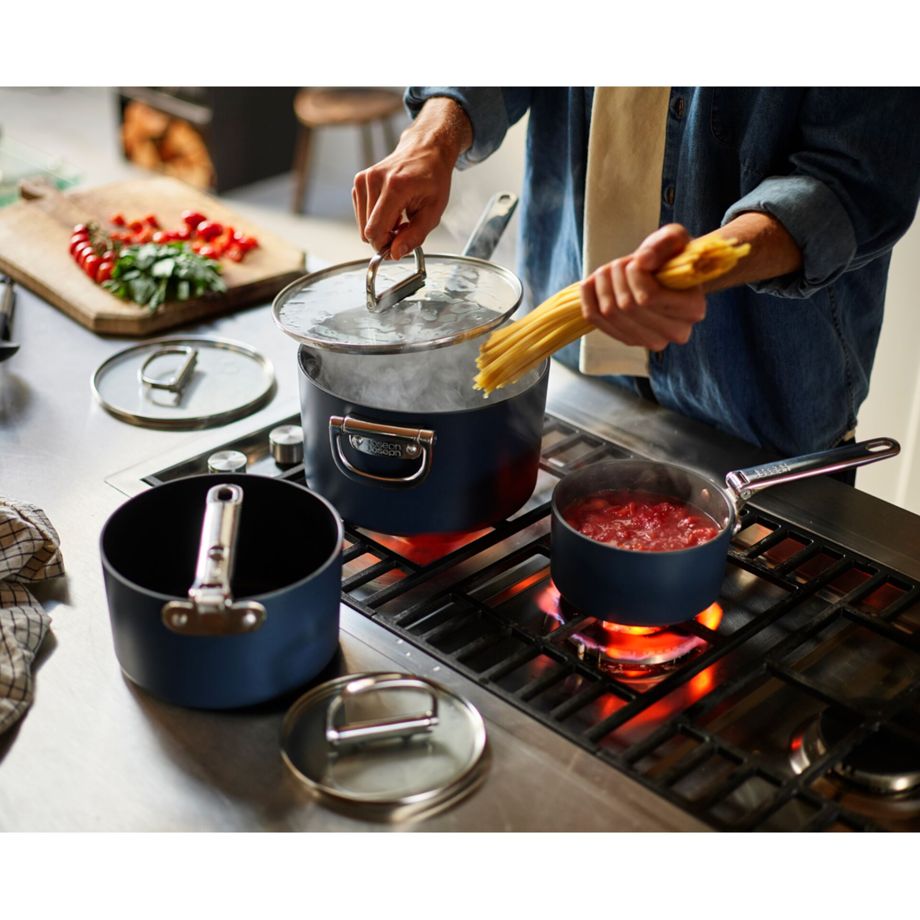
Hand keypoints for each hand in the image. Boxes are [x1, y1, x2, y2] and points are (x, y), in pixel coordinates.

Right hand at [352, 97, 471, 258]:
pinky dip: (375, 217)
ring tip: (399, 216)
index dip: (385, 246)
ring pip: (363, 225)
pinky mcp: (359, 181)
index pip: (375, 231)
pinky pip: (361, 214)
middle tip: (403, 228)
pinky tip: (390, 209)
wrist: (426, 150)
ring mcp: (364, 179)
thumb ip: (414, 236)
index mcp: (395, 186)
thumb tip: (395, 253)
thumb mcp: (433, 212)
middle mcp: (374, 180)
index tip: (398, 245)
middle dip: (385, 237)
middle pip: (367, 231)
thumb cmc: (433, 177)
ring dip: (380, 227)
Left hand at [579, 224, 706, 350]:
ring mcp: (650, 340)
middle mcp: (675, 331)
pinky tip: (591, 283)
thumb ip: (665, 242)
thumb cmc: (673, 256)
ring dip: (602, 285)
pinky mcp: (629, 340)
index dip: (634, 274)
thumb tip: (642, 260)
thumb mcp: (675, 238)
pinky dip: (588, 298)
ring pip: (611, 313)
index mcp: (693, 308)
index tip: (636, 259)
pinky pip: (596, 321)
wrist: (666, 276)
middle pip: (628, 306)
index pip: (649, 297)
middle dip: (616, 277)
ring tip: (608, 271)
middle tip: (620, 263)